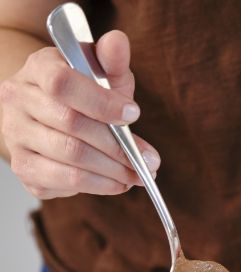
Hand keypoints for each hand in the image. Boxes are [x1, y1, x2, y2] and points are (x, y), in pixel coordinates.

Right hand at [0, 31, 159, 198]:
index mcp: (37, 69)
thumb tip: (118, 41)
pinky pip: (65, 181)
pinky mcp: (26, 168)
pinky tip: (117, 182)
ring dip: (113, 170)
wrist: (52, 115)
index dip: (102, 102)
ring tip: (137, 174)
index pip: (63, 84)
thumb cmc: (84, 92)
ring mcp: (16, 136)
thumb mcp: (101, 72)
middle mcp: (18, 101)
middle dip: (118, 147)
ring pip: (71, 157)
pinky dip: (99, 185)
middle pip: (71, 126)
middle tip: (148, 161)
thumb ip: (111, 61)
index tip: (134, 114)